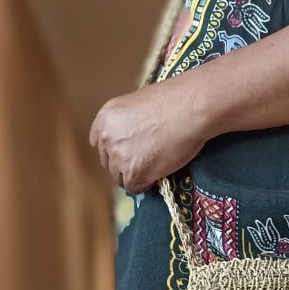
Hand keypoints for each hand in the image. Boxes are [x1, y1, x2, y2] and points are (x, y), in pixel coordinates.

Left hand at [89, 79, 211, 193]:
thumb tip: (132, 140)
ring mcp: (119, 157)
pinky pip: (134, 188)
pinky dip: (145, 184)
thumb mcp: (139, 105)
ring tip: (153, 168)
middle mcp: (107, 137)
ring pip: (120, 178)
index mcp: (106, 117)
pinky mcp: (134, 174)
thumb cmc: (173, 101)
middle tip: (144, 161)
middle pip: (108, 163)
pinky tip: (156, 175)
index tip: (126, 152)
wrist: (190, 109)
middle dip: (124, 164)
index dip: (113, 149)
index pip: (98, 142)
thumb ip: (128, 123)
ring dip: (134, 176)